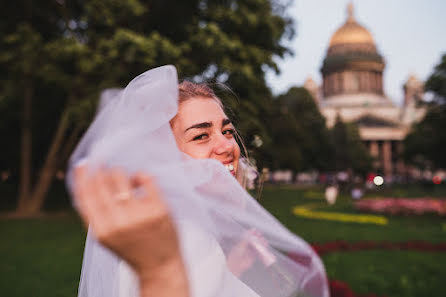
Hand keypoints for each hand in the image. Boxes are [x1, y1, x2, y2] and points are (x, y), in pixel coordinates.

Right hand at [73, 166, 188, 296]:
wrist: (159, 265)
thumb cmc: (130, 246)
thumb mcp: (105, 235)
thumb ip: (94, 213)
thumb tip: (85, 179)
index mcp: (101, 230)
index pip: (84, 195)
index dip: (82, 176)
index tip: (84, 163)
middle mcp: (118, 222)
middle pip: (102, 182)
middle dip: (102, 171)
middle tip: (104, 166)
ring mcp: (139, 215)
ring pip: (121, 177)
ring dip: (119, 173)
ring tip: (123, 179)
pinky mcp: (158, 209)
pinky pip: (145, 177)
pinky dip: (140, 175)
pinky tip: (139, 180)